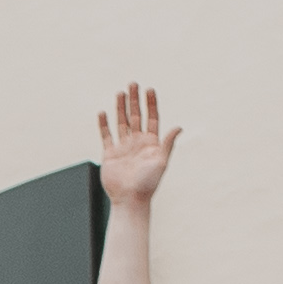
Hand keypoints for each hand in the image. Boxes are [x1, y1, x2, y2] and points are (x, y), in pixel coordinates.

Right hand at [98, 79, 176, 206]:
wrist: (130, 199)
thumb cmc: (148, 183)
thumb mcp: (161, 162)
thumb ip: (167, 143)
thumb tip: (179, 126)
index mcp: (151, 143)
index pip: (152, 118)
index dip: (151, 104)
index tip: (149, 89)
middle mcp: (137, 142)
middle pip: (136, 116)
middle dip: (135, 100)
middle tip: (133, 84)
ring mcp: (123, 147)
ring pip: (122, 122)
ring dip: (120, 107)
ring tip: (120, 93)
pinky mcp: (110, 154)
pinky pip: (106, 135)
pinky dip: (104, 124)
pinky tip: (103, 113)